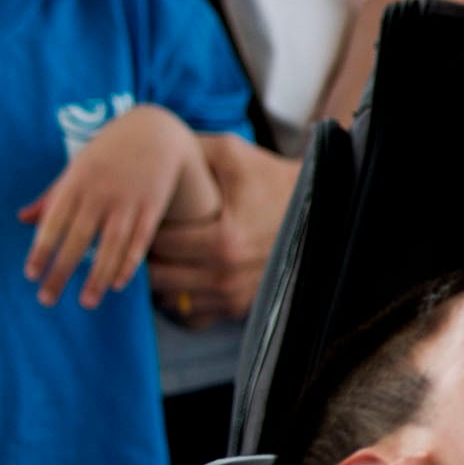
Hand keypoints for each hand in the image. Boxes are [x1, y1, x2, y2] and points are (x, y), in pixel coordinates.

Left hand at [19, 105, 203, 308]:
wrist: (156, 130)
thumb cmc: (108, 151)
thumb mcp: (77, 166)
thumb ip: (52, 195)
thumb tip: (22, 219)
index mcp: (76, 181)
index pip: (53, 222)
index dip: (41, 250)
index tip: (30, 275)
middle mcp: (101, 192)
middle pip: (78, 240)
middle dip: (61, 272)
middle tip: (47, 300)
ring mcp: (129, 200)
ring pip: (111, 246)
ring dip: (97, 277)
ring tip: (86, 302)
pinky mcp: (153, 205)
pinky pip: (140, 240)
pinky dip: (129, 263)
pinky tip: (117, 283)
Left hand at [146, 136, 296, 326]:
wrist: (319, 207)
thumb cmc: (270, 178)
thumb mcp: (232, 153)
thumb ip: (190, 150)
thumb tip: (151, 148)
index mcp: (224, 240)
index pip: (159, 245)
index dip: (144, 230)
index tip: (145, 217)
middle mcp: (228, 275)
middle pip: (160, 278)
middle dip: (147, 258)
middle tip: (147, 238)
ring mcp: (236, 296)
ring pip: (173, 301)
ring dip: (163, 281)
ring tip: (164, 256)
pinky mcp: (242, 307)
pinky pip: (195, 315)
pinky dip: (184, 301)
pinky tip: (184, 277)